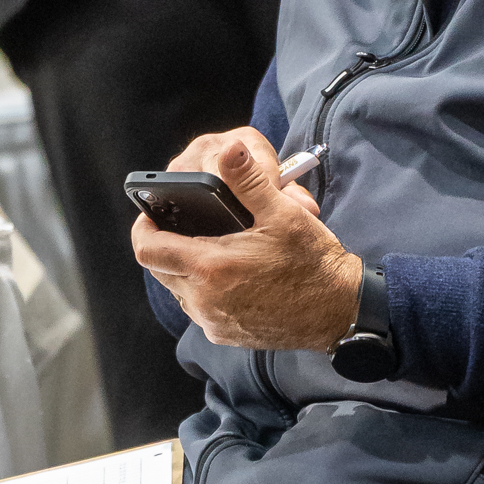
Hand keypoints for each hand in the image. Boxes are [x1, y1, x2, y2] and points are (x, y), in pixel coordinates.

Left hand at [132, 127, 361, 350]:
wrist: (340, 310)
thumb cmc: (313, 261)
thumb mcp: (283, 213)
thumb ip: (248, 181)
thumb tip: (230, 148)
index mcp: (211, 267)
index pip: (148, 248)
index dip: (143, 227)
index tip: (151, 213)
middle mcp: (204, 300)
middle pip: (160, 269)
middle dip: (165, 245)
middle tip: (185, 225)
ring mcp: (213, 321)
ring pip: (178, 290)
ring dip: (184, 269)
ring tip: (211, 247)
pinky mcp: (225, 335)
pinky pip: (198, 308)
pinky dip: (203, 290)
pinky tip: (228, 275)